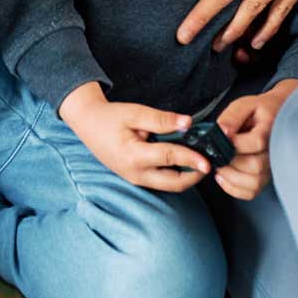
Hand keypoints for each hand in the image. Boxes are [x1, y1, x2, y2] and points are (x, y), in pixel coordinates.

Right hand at [58, 83, 214, 193]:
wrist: (87, 124)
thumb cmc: (110, 117)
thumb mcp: (135, 112)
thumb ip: (161, 120)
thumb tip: (188, 123)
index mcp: (134, 156)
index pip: (170, 159)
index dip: (191, 159)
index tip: (208, 160)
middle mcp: (136, 174)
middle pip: (174, 183)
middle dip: (195, 176)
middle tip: (210, 161)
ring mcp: (136, 179)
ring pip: (170, 185)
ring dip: (187, 176)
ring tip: (200, 159)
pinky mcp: (137, 178)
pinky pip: (162, 181)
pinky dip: (176, 173)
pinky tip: (184, 159)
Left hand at [208, 80, 297, 200]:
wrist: (276, 116)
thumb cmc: (258, 110)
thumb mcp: (244, 105)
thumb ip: (232, 117)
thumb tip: (222, 131)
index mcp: (270, 130)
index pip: (255, 142)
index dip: (234, 143)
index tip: (221, 137)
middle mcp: (275, 152)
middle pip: (254, 166)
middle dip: (230, 161)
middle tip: (216, 154)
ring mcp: (271, 167)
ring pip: (254, 182)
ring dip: (231, 177)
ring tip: (219, 166)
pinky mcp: (266, 177)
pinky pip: (252, 192)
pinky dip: (235, 189)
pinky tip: (223, 177)